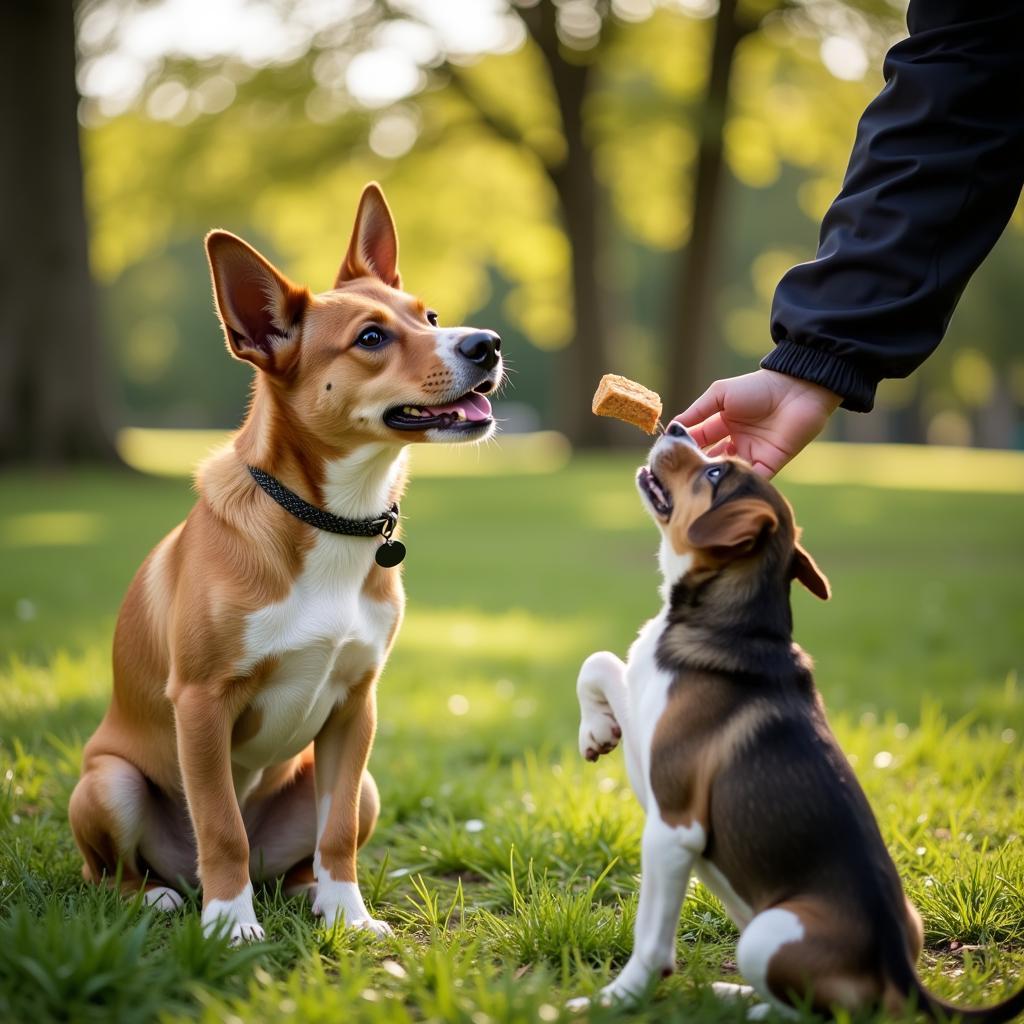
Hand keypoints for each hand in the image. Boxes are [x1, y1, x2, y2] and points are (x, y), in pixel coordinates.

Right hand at [675, 370, 840, 477]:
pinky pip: (750, 479)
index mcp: (722, 424)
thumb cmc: (758, 387)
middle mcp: (735, 442)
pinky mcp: (769, 465)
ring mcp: (752, 455)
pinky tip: (722, 485)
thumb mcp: (720, 395)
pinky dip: (737, 482)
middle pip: (710, 460)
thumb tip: (670, 429)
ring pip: (727, 472)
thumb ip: (696, 412)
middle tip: (679, 476)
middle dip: (697, 467)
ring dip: (715, 476)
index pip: (698, 441)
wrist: (797, 390)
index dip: (683, 448)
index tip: (666, 459)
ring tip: (699, 481)